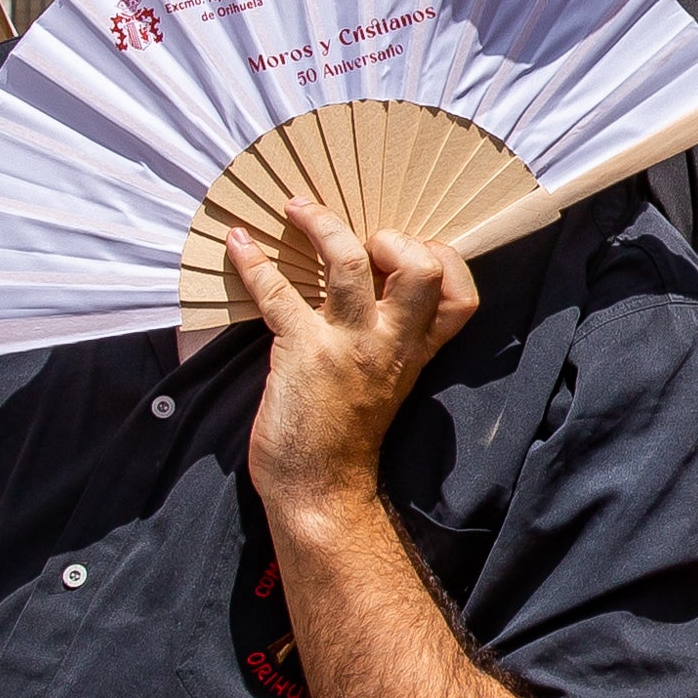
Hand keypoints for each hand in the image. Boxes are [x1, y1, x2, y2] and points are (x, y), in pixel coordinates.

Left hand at [229, 197, 478, 514]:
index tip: (408, 254)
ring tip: (298, 208)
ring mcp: (348, 345)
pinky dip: (253, 262)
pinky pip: (278, 292)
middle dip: (396, 240)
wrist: (320, 489)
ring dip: (322, 224)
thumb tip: (370, 291)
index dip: (441, 261)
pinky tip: (238, 242)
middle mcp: (391, 343)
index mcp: (415, 351)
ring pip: (350, 263)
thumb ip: (392, 342)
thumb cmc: (348, 436)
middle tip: (365, 243)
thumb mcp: (390, 383)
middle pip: (422, 270)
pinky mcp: (302, 351)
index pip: (459, 296)